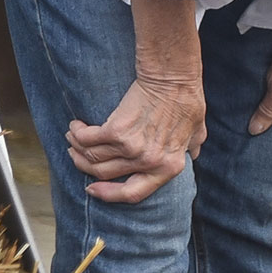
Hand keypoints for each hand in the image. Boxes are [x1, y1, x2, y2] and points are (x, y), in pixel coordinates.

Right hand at [66, 75, 206, 203]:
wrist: (173, 78)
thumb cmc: (187, 100)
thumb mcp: (198, 130)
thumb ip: (193, 146)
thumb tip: (193, 154)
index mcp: (168, 168)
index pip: (133, 194)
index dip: (109, 194)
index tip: (93, 189)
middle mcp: (148, 162)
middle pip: (104, 173)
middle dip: (84, 165)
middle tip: (76, 155)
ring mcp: (131, 148)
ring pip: (92, 157)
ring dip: (77, 148)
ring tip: (73, 138)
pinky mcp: (117, 131)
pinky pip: (87, 139)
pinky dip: (77, 134)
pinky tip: (76, 127)